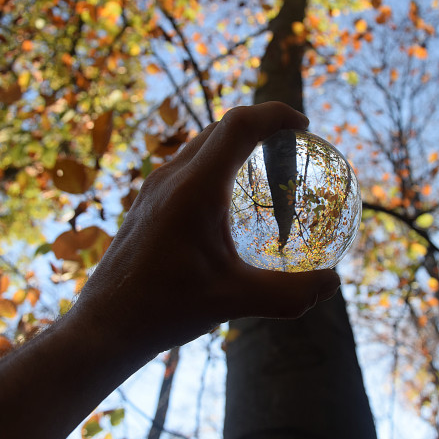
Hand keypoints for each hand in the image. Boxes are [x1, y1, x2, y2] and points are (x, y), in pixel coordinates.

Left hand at [72, 102, 340, 357]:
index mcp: (196, 188)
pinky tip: (229, 200)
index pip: (240, 125)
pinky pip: (188, 164)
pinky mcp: (148, 201)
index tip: (305, 126)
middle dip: (260, 124)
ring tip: (266, 165)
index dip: (275, 114)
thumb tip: (333, 284)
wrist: (105, 324)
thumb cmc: (165, 308)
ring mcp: (155, 187)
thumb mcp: (235, 300)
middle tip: (292, 145)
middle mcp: (173, 177)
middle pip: (222, 127)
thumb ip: (289, 293)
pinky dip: (217, 162)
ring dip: (236, 141)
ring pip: (202, 143)